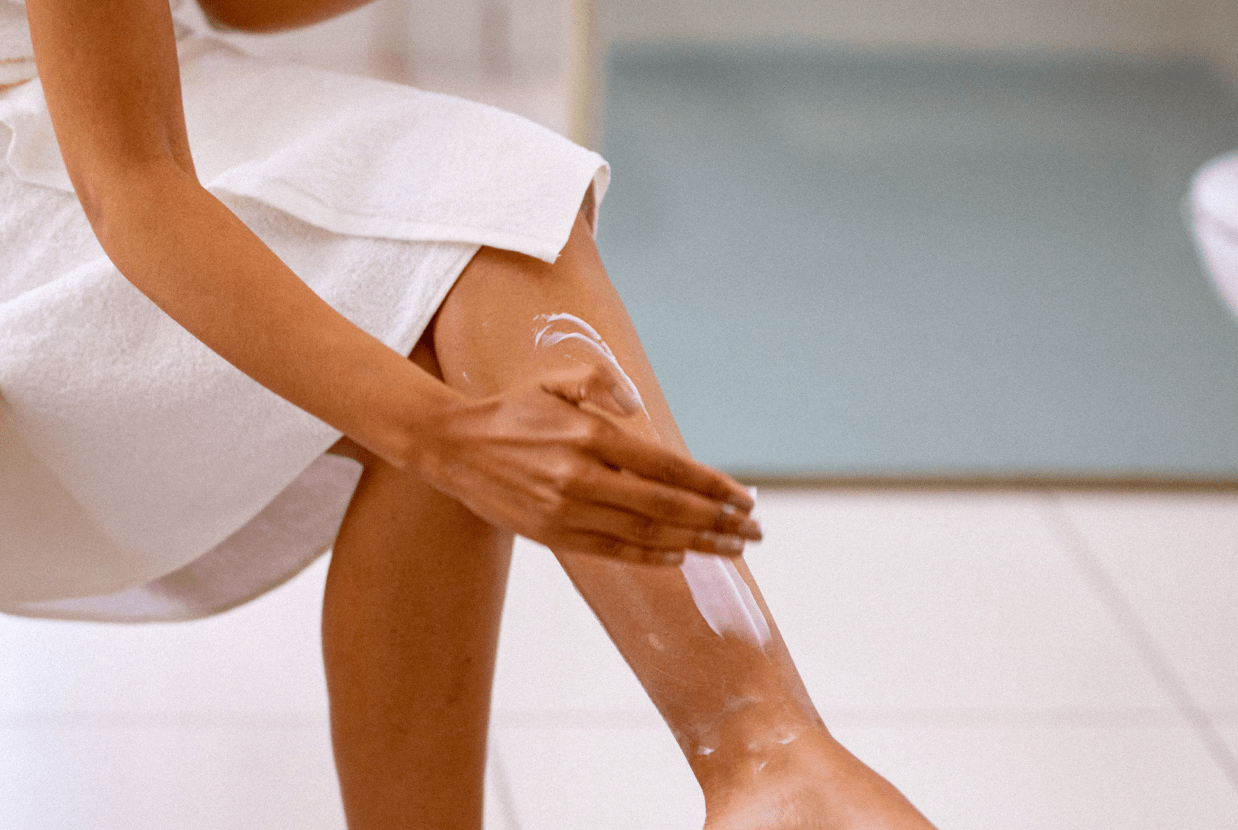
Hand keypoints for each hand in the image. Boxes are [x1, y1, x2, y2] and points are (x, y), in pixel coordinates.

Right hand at [418, 364, 760, 564]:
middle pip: (668, 506)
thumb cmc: (514, 412)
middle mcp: (582, 477)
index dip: (713, 487)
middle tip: (754, 532)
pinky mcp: (552, 534)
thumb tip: (638, 408)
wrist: (453, 447)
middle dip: (718, 521)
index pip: (669, 467)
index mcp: (590, 435)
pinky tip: (681, 556)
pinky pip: (613, 550)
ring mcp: (567, 510)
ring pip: (647, 533)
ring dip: (696, 543)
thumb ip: (602, 384)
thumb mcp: (556, 382)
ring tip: (731, 549)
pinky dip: (651, 555)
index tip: (745, 498)